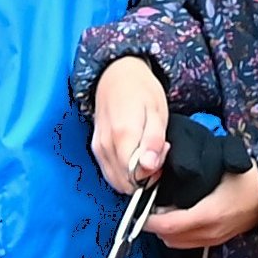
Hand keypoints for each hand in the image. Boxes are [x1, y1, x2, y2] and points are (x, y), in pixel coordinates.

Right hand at [89, 58, 173, 190]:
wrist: (118, 75)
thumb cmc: (141, 90)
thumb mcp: (157, 112)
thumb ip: (154, 141)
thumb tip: (149, 167)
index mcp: (123, 135)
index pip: (137, 176)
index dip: (154, 173)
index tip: (161, 154)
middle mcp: (106, 145)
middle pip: (126, 182)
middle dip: (145, 176)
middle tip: (155, 153)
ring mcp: (98, 148)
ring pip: (117, 181)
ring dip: (134, 175)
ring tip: (145, 152)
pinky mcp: (95, 148)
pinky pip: (109, 173)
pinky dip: (123, 172)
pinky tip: (134, 154)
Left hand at [147, 165, 257, 249]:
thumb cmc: (247, 178)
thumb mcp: (219, 169)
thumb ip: (192, 174)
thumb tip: (163, 175)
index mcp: (210, 214)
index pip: (169, 225)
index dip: (149, 219)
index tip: (139, 207)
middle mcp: (210, 232)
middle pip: (168, 237)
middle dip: (153, 224)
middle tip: (147, 205)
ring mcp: (213, 239)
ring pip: (176, 242)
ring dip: (164, 230)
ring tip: (160, 211)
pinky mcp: (215, 241)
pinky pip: (187, 243)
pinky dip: (177, 233)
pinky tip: (176, 217)